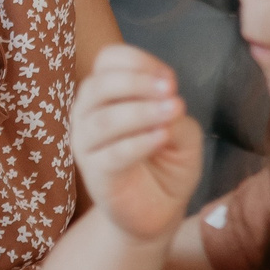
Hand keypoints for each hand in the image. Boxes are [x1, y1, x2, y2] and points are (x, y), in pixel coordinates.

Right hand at [73, 44, 201, 243]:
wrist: (158, 209)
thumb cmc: (166, 162)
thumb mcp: (182, 130)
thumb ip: (173, 112)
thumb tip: (166, 104)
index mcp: (106, 93)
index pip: (108, 60)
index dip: (137, 61)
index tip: (169, 79)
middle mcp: (88, 113)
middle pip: (99, 85)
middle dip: (137, 83)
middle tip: (170, 90)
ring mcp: (86, 144)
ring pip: (103, 120)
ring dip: (140, 112)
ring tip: (172, 112)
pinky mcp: (94, 174)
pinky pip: (112, 154)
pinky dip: (139, 142)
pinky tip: (162, 137)